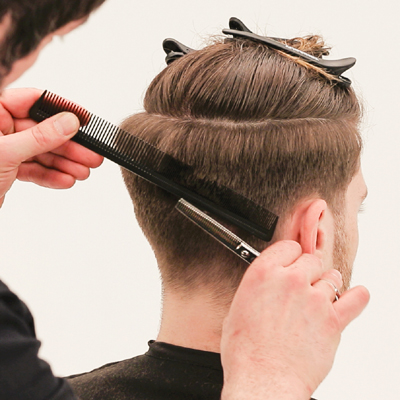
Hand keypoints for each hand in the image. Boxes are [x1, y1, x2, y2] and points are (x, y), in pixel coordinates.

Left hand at [0, 88, 102, 206]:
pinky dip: (50, 176)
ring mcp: (5, 149)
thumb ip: (39, 137)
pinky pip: (34, 169)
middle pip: (43, 131)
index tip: (83, 119)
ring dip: (65, 164)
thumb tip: (68, 122)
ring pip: (42, 152)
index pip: (31, 101)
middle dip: (69, 146)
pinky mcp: (8, 169)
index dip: (60, 109)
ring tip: (83, 172)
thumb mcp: (5, 153)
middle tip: (91, 154)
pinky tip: (66, 180)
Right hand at [220, 240, 369, 399]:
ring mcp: (314, 299)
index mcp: (264, 273)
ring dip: (326, 284)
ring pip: (332, 277)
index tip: (291, 262)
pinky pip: (355, 300)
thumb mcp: (238, 309)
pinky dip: (357, 297)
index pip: (288, 247)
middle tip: (301, 286)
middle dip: (307, 270)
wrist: (263, 380)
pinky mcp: (332, 320)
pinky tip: (355, 297)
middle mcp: (290, 280)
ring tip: (319, 298)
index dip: (290, 255)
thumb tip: (268, 287)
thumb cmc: (246, 351)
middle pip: (311, 259)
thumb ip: (258, 289)